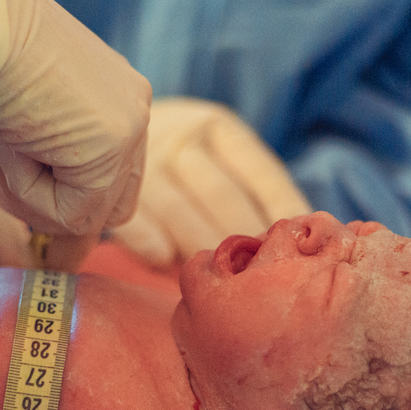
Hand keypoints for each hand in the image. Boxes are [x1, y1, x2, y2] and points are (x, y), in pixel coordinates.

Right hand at [0, 0, 150, 238]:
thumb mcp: (23, 113)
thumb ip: (47, 152)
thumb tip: (48, 216)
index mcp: (116, 94)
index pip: (110, 180)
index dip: (61, 198)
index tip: (7, 175)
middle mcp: (134, 107)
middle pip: (113, 208)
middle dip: (56, 212)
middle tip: (2, 183)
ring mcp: (132, 125)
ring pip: (90, 216)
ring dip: (34, 201)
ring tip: (0, 151)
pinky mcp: (114, 143)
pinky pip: (71, 213)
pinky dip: (27, 193)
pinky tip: (7, 145)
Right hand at [110, 98, 310, 268]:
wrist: (108, 125)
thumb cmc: (185, 158)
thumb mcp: (218, 152)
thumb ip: (250, 186)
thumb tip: (299, 235)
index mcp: (219, 127)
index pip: (261, 171)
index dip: (283, 210)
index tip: (302, 246)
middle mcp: (183, 139)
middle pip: (222, 196)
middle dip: (245, 241)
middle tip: (264, 281)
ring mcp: (146, 162)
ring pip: (181, 211)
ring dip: (203, 250)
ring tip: (223, 285)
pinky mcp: (113, 187)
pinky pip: (135, 220)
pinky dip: (151, 243)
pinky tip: (165, 261)